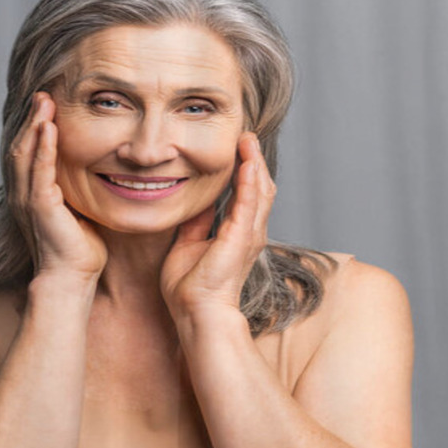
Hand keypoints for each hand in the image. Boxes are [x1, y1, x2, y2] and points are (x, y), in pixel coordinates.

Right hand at [6, 91, 108, 281]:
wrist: (72, 277)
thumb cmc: (80, 248)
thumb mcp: (79, 210)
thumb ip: (78, 190)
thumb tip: (99, 171)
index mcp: (32, 192)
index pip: (29, 151)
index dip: (35, 126)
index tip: (46, 103)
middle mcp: (23, 193)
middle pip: (21, 145)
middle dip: (31, 117)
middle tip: (42, 92)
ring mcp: (29, 199)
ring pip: (26, 153)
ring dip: (35, 125)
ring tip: (43, 100)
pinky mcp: (40, 206)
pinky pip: (40, 171)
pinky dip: (44, 148)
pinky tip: (49, 128)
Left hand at [160, 131, 276, 318]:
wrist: (197, 312)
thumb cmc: (192, 288)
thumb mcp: (188, 245)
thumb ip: (195, 224)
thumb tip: (196, 203)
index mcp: (238, 233)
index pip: (246, 194)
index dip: (244, 170)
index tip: (237, 148)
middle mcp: (249, 232)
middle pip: (260, 187)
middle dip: (254, 160)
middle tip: (246, 136)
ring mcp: (249, 233)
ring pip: (260, 190)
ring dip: (255, 162)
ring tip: (248, 140)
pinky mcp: (242, 236)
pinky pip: (250, 201)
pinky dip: (249, 179)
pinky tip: (247, 160)